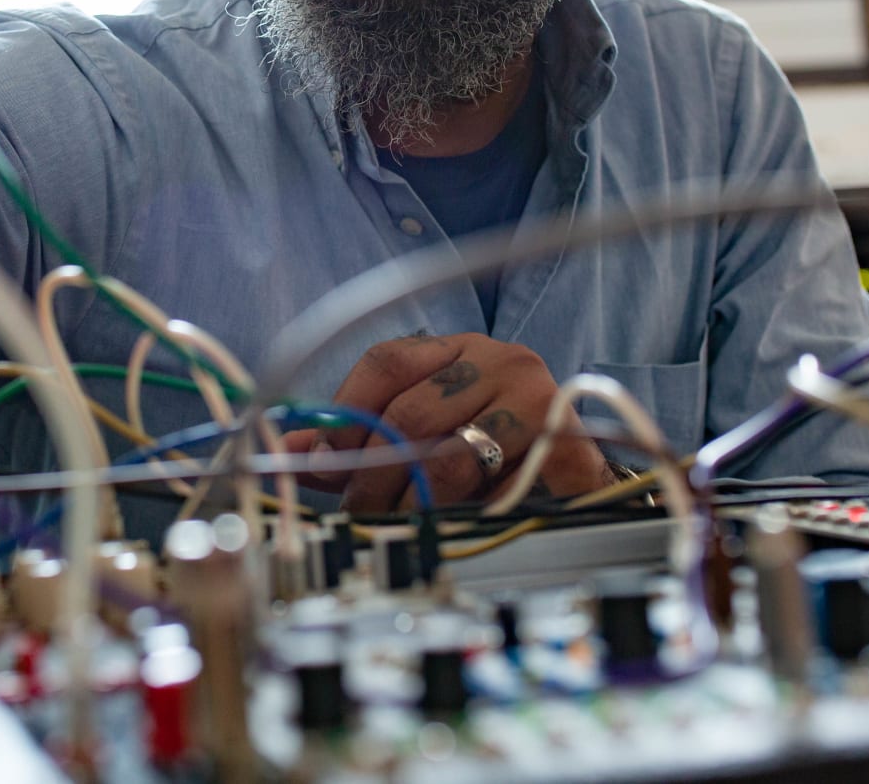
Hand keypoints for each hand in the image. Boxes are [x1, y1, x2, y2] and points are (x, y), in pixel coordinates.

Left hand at [280, 332, 609, 512]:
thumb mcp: (428, 431)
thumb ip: (362, 438)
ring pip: (448, 454)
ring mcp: (536, 398)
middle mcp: (500, 359)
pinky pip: (496, 483)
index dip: (347, 411)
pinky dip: (463, 511)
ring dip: (409, 498)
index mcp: (458, 347)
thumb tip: (289, 449)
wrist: (579, 471)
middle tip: (356, 508)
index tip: (324, 456)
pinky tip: (450, 521)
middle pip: (411, 411)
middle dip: (371, 470)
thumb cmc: (496, 447)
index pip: (387, 361)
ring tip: (394, 520)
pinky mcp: (566, 442)